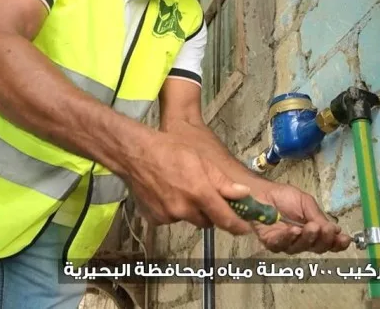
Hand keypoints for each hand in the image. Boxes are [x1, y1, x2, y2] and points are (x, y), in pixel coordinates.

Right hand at [124, 132, 253, 235]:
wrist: (135, 154)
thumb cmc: (170, 151)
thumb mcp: (202, 161)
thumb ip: (222, 181)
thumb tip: (243, 194)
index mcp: (199, 193)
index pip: (225, 219)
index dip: (238, 225)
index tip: (245, 227)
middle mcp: (184, 209)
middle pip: (207, 221)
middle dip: (210, 212)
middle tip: (206, 195)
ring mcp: (168, 216)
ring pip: (189, 219)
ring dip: (190, 210)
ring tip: (181, 188)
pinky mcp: (155, 219)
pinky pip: (172, 219)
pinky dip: (173, 211)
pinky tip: (167, 193)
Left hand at [252, 183, 352, 253]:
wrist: (262, 191)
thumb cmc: (284, 196)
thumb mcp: (306, 203)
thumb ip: (318, 217)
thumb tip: (336, 230)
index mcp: (313, 231)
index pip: (328, 242)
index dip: (337, 243)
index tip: (345, 239)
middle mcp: (301, 240)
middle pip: (317, 248)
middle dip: (324, 239)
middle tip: (326, 229)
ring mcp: (286, 243)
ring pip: (300, 248)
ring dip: (307, 238)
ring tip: (310, 227)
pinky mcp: (271, 242)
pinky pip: (281, 245)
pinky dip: (288, 238)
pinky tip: (294, 230)